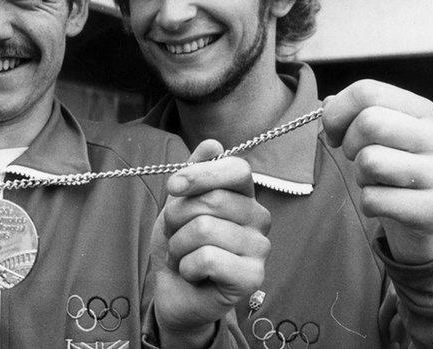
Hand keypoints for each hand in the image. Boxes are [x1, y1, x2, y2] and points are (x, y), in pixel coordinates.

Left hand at [153, 140, 269, 347]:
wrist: (174, 291)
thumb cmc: (180, 245)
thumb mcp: (179, 203)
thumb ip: (195, 172)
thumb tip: (213, 143)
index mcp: (244, 196)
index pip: (237, 168)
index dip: (200, 174)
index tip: (172, 186)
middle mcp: (259, 219)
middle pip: (212, 200)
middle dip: (177, 217)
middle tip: (176, 234)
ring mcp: (260, 249)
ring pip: (204, 229)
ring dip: (178, 245)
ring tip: (184, 256)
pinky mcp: (252, 278)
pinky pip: (207, 258)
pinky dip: (186, 267)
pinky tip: (193, 274)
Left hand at [322, 80, 432, 263]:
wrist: (424, 213)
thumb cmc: (390, 164)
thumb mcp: (375, 133)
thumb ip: (350, 112)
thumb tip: (327, 104)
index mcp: (422, 110)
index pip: (367, 91)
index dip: (337, 113)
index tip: (335, 133)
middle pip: (369, 123)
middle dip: (349, 145)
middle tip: (358, 158)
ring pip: (370, 161)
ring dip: (360, 175)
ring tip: (377, 180)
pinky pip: (374, 199)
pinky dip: (368, 204)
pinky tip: (386, 202)